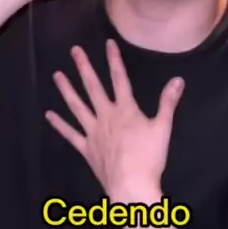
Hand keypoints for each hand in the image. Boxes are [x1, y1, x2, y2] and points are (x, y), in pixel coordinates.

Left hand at [45, 39, 184, 198]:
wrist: (131, 185)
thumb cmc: (149, 157)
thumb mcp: (163, 127)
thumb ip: (168, 102)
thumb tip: (178, 80)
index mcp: (125, 110)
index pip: (120, 79)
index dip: (114, 60)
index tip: (108, 43)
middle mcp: (106, 116)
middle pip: (93, 87)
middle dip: (84, 67)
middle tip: (74, 51)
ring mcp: (93, 132)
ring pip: (77, 106)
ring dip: (67, 90)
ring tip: (57, 75)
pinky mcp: (86, 148)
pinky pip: (70, 134)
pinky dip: (59, 125)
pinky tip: (49, 115)